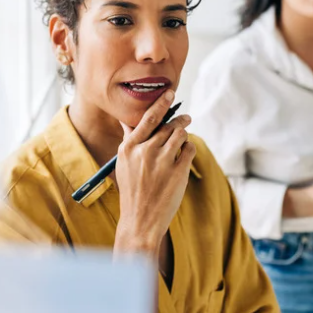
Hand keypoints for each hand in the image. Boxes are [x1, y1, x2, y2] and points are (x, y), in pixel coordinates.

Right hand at [114, 90, 196, 253]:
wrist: (140, 220)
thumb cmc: (132, 190)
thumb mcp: (123, 164)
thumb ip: (129, 141)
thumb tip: (127, 120)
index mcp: (129, 147)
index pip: (148, 117)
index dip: (161, 103)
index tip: (170, 93)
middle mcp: (145, 151)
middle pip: (167, 125)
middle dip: (179, 119)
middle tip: (186, 117)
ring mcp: (162, 161)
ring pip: (180, 134)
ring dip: (185, 131)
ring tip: (185, 132)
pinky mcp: (178, 172)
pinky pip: (189, 149)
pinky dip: (188, 148)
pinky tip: (185, 153)